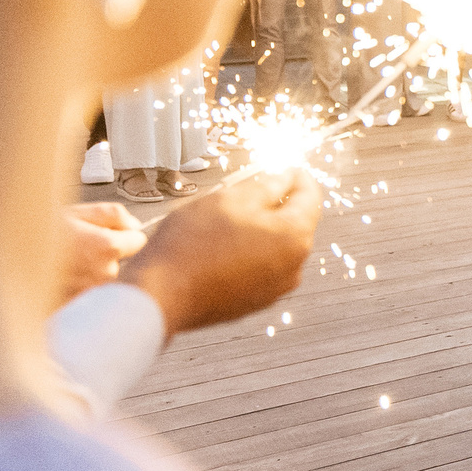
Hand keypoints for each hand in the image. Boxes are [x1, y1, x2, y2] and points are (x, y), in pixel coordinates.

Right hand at [58, 202, 146, 303]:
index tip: (112, 233)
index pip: (139, 241)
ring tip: (65, 264)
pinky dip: (77, 289)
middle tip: (79, 249)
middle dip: (107, 256)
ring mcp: (87, 295)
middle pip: (121, 263)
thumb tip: (133, 224)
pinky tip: (59, 280)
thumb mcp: (74, 211)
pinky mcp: (74, 310)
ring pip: (103, 281)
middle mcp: (101, 275)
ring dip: (91, 274)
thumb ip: (112, 214)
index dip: (125, 234)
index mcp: (106, 247)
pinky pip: (87, 297)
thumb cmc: (31, 233)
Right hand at [121, 167, 320, 335]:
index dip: (297, 176)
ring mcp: (276, 288)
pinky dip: (250, 252)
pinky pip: (261, 267)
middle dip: (276, 204)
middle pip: (296, 222)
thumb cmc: (192, 244)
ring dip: (261, 229)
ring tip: (227, 221)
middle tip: (248, 191)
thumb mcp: (232, 198)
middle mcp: (294, 266)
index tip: (286, 168)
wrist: (160, 294)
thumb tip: (286, 179)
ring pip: (277, 246)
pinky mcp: (256, 301)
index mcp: (295, 236)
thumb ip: (268, 185)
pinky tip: (221, 246)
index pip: (311, 196)